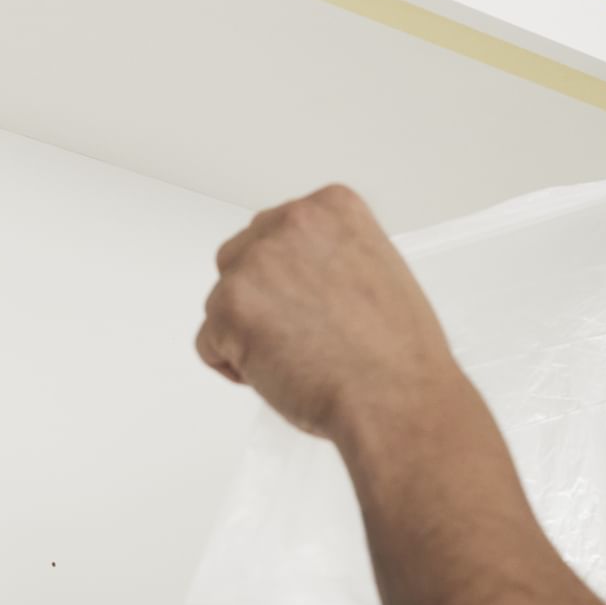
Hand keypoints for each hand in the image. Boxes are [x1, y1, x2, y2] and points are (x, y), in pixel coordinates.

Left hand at [197, 185, 465, 443]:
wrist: (396, 397)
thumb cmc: (398, 354)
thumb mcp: (376, 271)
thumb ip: (328, 259)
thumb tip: (296, 279)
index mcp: (331, 207)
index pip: (278, 232)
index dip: (288, 278)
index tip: (312, 306)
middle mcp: (290, 222)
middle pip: (241, 257)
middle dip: (260, 299)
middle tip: (300, 338)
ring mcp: (255, 263)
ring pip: (222, 301)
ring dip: (247, 334)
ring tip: (300, 359)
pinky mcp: (229, 308)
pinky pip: (207, 342)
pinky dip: (235, 368)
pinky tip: (280, 376)